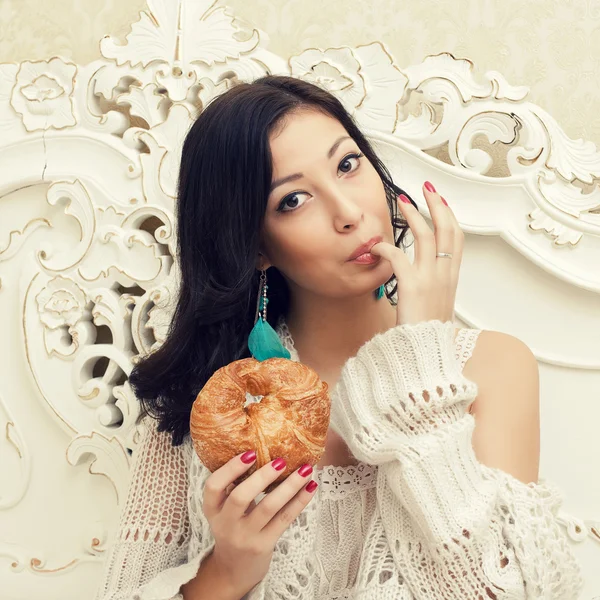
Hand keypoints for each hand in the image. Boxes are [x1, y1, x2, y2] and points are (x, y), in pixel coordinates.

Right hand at [202, 452, 316, 595]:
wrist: (233, 570)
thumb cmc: (233, 527)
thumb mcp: (224, 509)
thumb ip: (234, 486)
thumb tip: (260, 449)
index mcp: (212, 509)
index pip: (213, 486)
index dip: (230, 468)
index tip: (250, 453)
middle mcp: (225, 523)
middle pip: (240, 497)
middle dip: (262, 477)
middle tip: (280, 461)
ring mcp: (245, 536)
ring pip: (268, 507)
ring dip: (289, 486)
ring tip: (305, 470)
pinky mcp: (264, 545)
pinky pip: (284, 519)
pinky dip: (299, 501)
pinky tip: (311, 487)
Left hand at [370, 181, 463, 325]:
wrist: (425, 354)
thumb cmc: (427, 333)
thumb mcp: (437, 305)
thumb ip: (433, 286)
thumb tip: (422, 276)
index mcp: (451, 278)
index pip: (456, 239)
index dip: (450, 216)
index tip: (441, 202)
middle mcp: (445, 275)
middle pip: (448, 229)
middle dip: (438, 205)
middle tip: (427, 189)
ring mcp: (430, 279)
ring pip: (426, 236)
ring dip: (413, 215)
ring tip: (402, 202)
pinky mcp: (412, 286)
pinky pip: (398, 257)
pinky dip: (386, 248)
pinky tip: (376, 246)